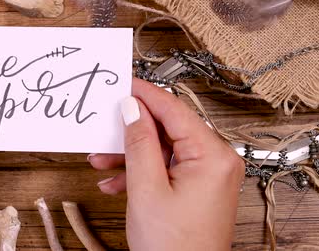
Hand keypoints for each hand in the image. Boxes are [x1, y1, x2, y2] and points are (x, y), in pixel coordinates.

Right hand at [88, 79, 244, 250]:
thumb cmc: (175, 246)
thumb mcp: (146, 188)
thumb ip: (139, 142)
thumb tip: (133, 109)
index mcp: (212, 156)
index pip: (174, 110)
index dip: (145, 95)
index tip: (124, 84)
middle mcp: (216, 162)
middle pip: (168, 129)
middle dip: (132, 131)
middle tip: (106, 125)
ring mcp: (208, 176)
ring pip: (163, 149)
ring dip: (131, 154)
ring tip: (102, 160)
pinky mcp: (197, 188)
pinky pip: (166, 168)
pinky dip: (141, 172)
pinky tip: (116, 182)